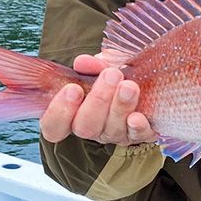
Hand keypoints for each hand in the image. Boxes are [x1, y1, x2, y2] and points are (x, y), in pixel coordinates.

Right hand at [39, 53, 156, 145]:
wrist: (147, 81)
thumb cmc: (115, 75)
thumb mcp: (101, 66)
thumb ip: (91, 66)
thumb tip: (82, 62)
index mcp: (73, 114)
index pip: (54, 126)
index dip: (59, 112)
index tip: (72, 88)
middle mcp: (91, 128)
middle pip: (85, 127)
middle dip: (98, 100)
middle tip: (111, 75)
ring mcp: (114, 134)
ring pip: (111, 130)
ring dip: (120, 106)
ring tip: (129, 86)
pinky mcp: (139, 135)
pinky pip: (137, 137)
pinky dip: (137, 127)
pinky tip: (137, 117)